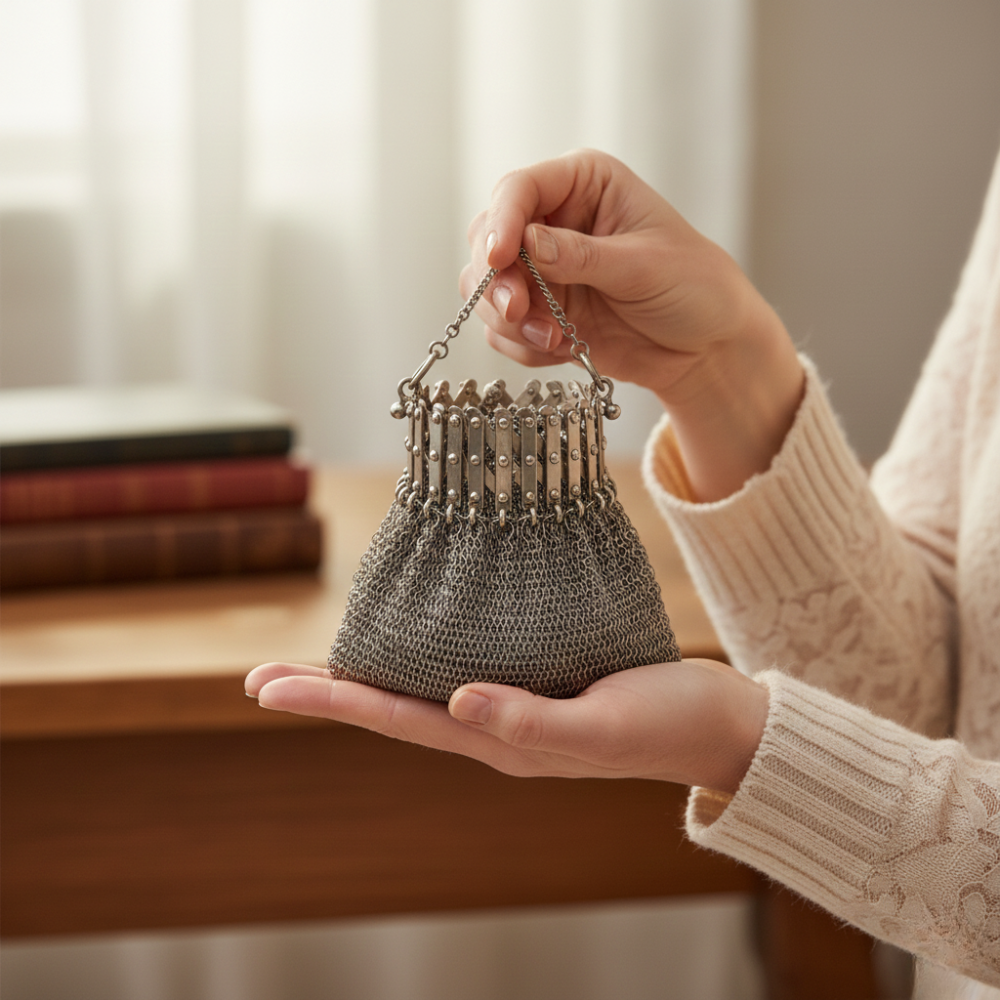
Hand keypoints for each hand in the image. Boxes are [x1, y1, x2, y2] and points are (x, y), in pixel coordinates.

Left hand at [245, 659, 768, 794]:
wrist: (716, 724)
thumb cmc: (669, 722)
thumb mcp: (606, 722)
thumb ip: (532, 718)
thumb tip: (455, 700)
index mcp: (503, 742)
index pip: (398, 720)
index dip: (331, 700)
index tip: (267, 685)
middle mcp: (493, 728)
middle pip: (392, 709)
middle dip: (327, 692)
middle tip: (261, 677)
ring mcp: (510, 708)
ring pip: (417, 692)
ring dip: (362, 677)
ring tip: (313, 663)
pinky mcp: (532, 683)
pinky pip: (455, 669)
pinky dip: (414, 655)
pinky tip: (403, 640)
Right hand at [464, 149, 804, 499]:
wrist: (706, 347)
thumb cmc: (694, 287)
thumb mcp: (644, 266)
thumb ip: (583, 256)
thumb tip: (528, 244)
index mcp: (584, 185)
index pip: (519, 189)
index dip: (501, 223)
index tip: (498, 259)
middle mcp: (554, 221)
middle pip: (487, 239)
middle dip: (498, 281)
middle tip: (520, 311)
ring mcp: (542, 270)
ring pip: (485, 288)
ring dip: (509, 320)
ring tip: (554, 339)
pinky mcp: (539, 313)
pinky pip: (502, 330)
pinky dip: (522, 345)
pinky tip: (562, 349)